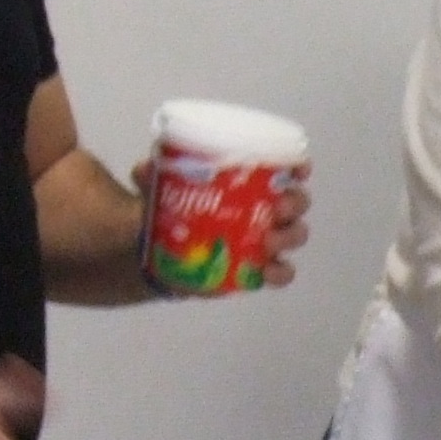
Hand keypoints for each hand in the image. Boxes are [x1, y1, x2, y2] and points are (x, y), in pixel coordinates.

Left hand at [127, 159, 312, 290]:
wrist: (160, 252)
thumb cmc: (175, 208)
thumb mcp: (161, 188)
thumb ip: (152, 177)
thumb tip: (143, 171)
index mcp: (253, 181)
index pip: (285, 169)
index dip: (297, 166)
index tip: (297, 169)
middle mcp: (267, 208)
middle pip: (297, 201)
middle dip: (294, 203)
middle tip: (277, 208)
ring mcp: (266, 240)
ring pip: (294, 234)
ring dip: (289, 236)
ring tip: (268, 241)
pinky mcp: (258, 269)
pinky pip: (282, 272)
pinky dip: (280, 273)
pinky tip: (267, 272)